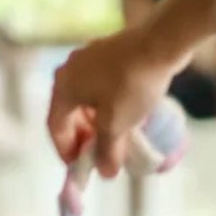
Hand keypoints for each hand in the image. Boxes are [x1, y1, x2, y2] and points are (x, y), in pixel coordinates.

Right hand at [48, 27, 175, 178]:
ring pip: (86, 99)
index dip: (65, 150)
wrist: (160, 43)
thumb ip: (107, 151)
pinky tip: (125, 114)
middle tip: (98, 155)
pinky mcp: (108, 53)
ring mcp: (89, 58)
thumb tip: (106, 172)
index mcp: (63, 86)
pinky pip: (100, 86)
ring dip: (96, 122)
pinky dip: (106, 105)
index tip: (80, 168)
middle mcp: (69, 69)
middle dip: (83, 137)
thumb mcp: (117, 125)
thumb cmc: (131, 85)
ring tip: (113, 138)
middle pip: (69, 111)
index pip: (55, 126)